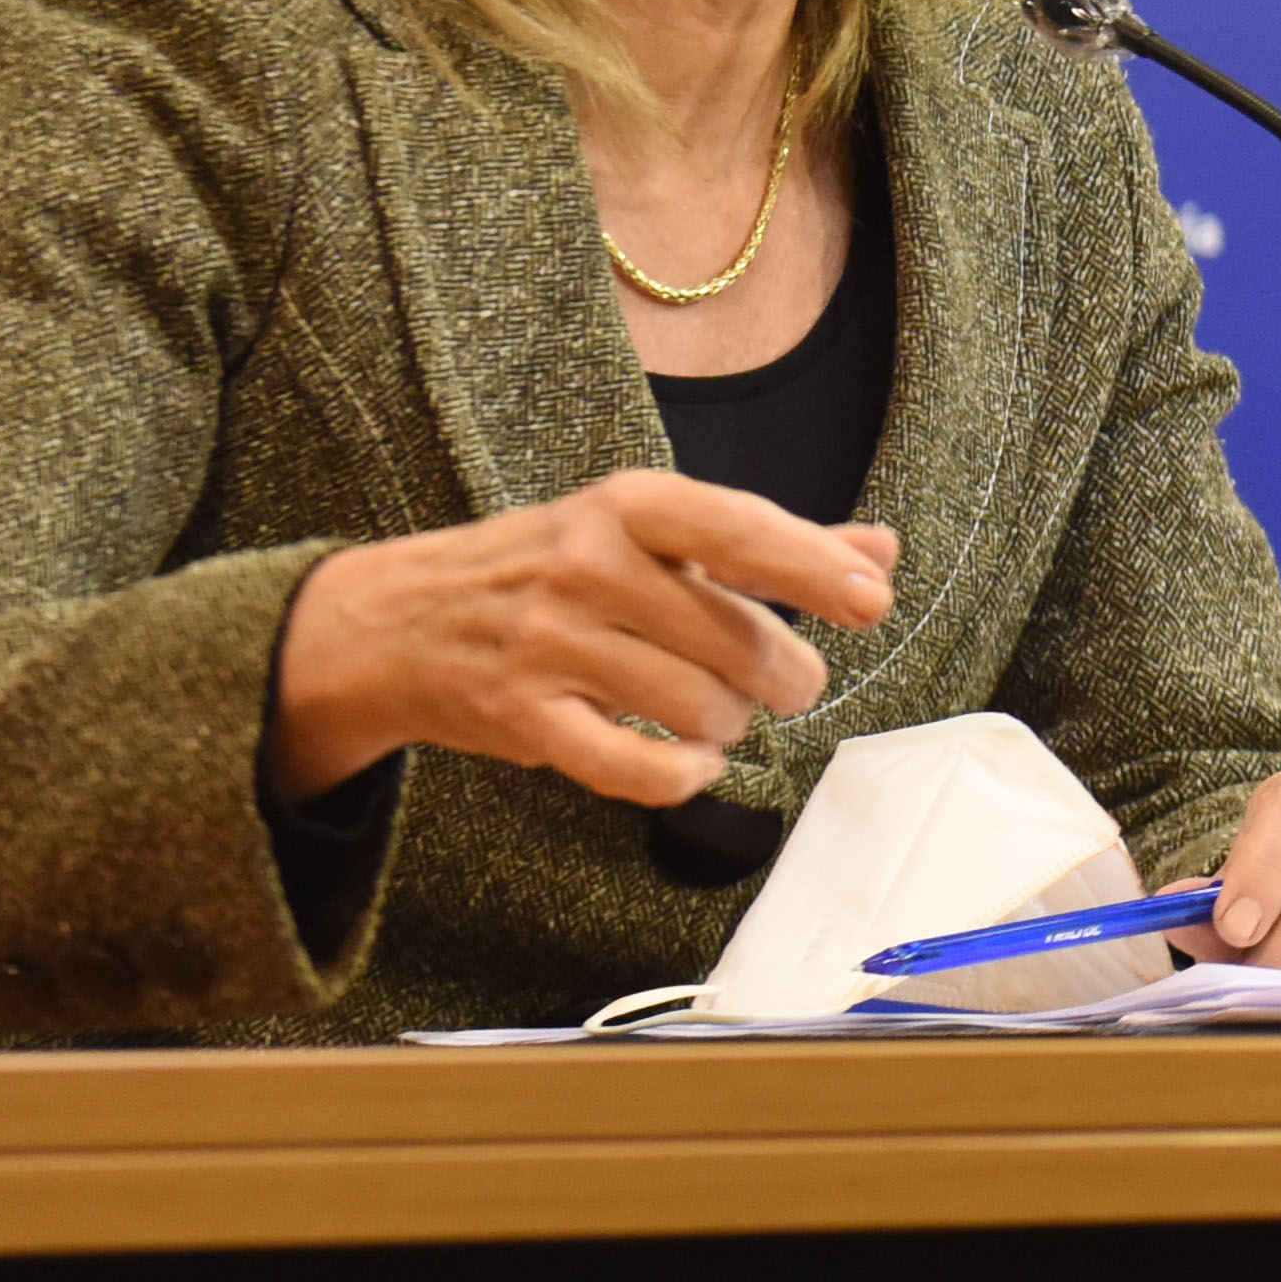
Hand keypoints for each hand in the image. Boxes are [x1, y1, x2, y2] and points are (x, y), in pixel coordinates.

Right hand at [265, 475, 876, 806]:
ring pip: (701, 708)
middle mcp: (588, 566)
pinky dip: (684, 775)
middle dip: (785, 676)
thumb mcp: (647, 532)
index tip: (872, 602)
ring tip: (716, 711)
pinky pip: (637, 769)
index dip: (814, 569)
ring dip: (732, 724)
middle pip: (739, 641)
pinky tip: (692, 761)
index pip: (739, 530)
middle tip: (779, 682)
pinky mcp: (526, 720)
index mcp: (627, 506)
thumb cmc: (550, 570)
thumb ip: (766, 546)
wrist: (400, 621)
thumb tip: (879, 552)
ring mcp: (552, 645)